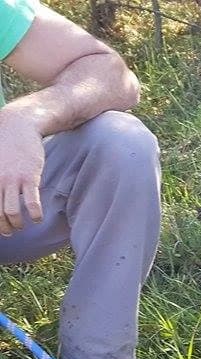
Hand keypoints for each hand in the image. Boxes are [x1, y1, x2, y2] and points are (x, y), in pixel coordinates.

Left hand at [0, 107, 44, 235]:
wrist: (18, 125)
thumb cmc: (3, 143)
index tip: (0, 226)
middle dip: (2, 227)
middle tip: (8, 231)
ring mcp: (12, 180)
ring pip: (11, 212)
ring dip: (16, 224)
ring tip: (20, 226)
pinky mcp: (29, 178)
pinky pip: (31, 204)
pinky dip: (35, 215)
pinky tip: (37, 218)